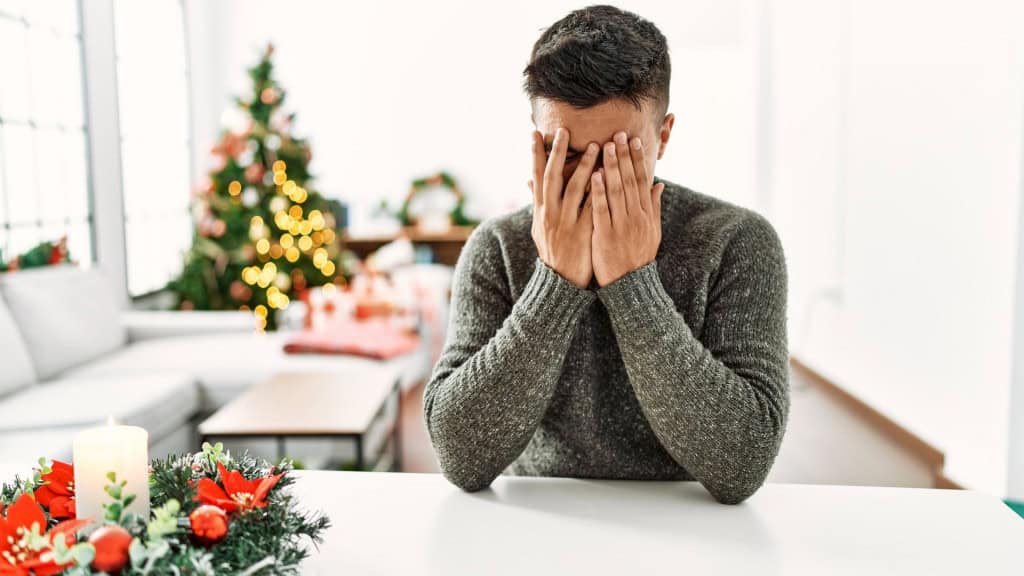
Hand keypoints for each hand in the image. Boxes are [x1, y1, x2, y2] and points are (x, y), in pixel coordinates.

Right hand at [530, 127, 598, 288]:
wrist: (560, 282)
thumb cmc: (552, 252)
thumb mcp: (538, 227)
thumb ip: (536, 202)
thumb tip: (528, 181)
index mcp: (540, 210)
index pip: (536, 176)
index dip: (535, 154)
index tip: (536, 133)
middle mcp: (550, 214)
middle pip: (553, 177)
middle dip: (558, 153)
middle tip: (565, 131)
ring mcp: (566, 223)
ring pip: (575, 189)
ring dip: (585, 165)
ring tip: (597, 146)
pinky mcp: (582, 233)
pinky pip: (592, 207)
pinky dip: (599, 191)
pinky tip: (608, 176)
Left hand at [591, 131, 664, 286]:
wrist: (631, 286)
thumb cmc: (639, 258)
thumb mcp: (653, 232)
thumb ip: (655, 207)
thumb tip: (660, 184)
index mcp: (646, 215)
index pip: (642, 181)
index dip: (638, 159)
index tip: (633, 140)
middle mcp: (636, 217)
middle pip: (630, 181)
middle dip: (624, 156)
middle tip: (618, 134)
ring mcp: (622, 226)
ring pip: (617, 191)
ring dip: (612, 167)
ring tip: (606, 146)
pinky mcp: (606, 236)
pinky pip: (602, 210)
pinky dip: (599, 192)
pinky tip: (595, 175)